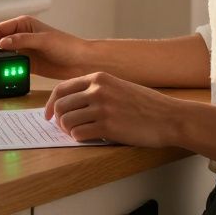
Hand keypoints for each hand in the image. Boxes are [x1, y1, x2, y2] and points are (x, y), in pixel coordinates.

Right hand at [0, 15, 93, 79]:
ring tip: (0, 68)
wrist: (80, 62)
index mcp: (24, 24)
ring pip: (4, 55)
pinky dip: (8, 69)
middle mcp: (21, 36)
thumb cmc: (67, 45)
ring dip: (0, 61)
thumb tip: (2, 43)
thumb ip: (22, 40)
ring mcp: (23, 50)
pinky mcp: (27, 64)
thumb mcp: (43, 40)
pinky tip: (8, 73)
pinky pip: (12, 66)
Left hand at [43, 71, 182, 148]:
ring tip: (79, 133)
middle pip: (60, 106)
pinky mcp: (107, 126)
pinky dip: (79, 139)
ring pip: (66, 121)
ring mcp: (102, 107)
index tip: (47, 115)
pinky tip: (89, 138)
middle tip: (65, 128)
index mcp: (99, 78)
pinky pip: (79, 134)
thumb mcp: (118, 86)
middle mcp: (97, 90)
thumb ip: (96, 90)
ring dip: (68, 131)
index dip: (50, 103)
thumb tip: (71, 103)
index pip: (61, 88)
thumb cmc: (146, 105)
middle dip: (58, 120)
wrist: (168, 117)